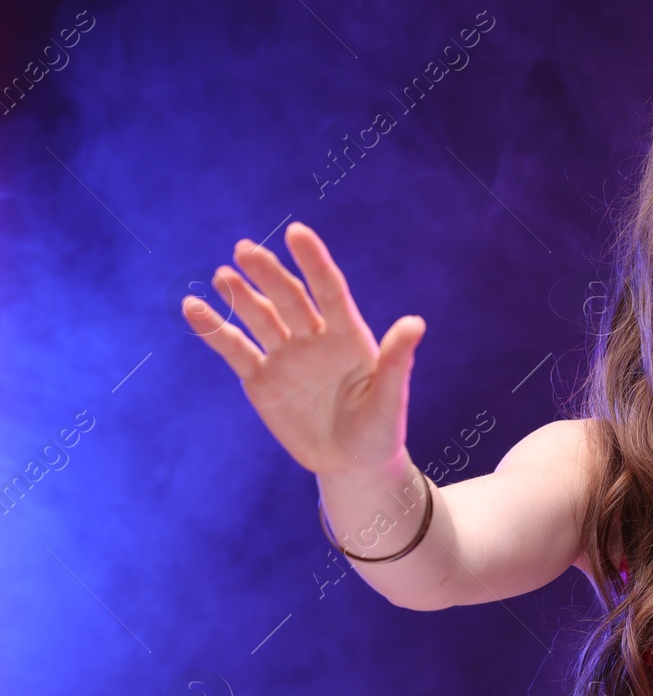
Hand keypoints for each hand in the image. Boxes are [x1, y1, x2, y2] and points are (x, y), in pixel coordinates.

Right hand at [181, 221, 424, 476]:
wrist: (351, 464)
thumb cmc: (379, 431)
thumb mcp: (390, 401)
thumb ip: (397, 362)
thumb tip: (416, 323)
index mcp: (348, 337)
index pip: (330, 291)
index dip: (314, 262)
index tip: (297, 232)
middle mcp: (314, 339)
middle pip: (288, 299)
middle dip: (268, 274)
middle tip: (245, 249)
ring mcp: (285, 357)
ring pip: (259, 317)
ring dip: (240, 295)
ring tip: (223, 275)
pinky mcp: (260, 379)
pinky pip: (234, 348)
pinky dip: (213, 329)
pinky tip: (193, 308)